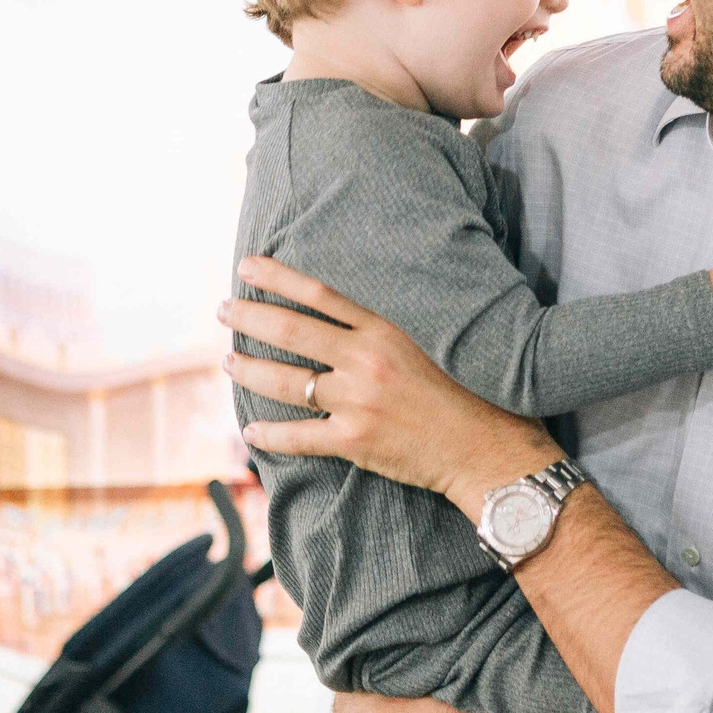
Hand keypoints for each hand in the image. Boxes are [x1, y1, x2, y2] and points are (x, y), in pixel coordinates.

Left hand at [223, 257, 557, 512]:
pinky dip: (269, 434)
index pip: (319, 296)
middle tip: (223, 310)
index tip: (247, 265)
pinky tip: (250, 430)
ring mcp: (357, 401)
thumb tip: (350, 320)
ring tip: (228, 362)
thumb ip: (387, 332)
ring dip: (249, 370)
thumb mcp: (433, 345)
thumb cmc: (470, 394)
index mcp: (385, 331)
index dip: (278, 278)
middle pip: (291, 331)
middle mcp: (366, 360)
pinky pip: (298, 437)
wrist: (489, 447)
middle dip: (249, 317)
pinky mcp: (355, 440)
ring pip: (285, 381)